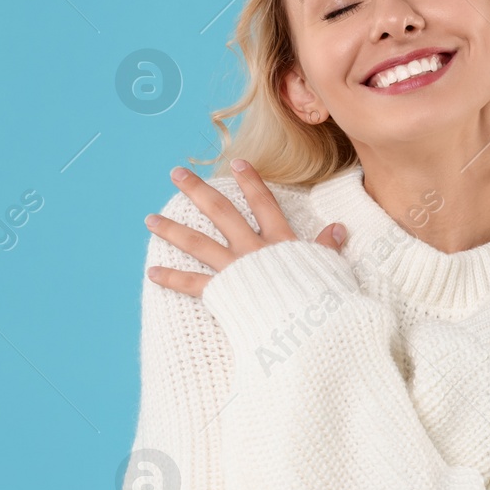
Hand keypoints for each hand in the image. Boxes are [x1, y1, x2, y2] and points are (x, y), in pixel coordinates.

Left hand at [144, 160, 345, 298]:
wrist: (306, 326)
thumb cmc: (322, 298)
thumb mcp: (330, 267)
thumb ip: (329, 246)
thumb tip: (339, 227)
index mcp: (280, 241)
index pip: (263, 203)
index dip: (251, 182)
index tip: (237, 163)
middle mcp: (252, 249)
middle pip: (221, 212)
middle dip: (196, 190)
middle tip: (175, 173)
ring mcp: (234, 269)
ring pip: (197, 243)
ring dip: (171, 229)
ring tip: (149, 219)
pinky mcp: (222, 292)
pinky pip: (192, 284)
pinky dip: (172, 278)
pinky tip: (152, 271)